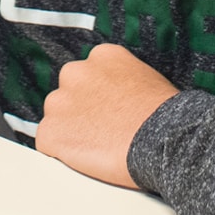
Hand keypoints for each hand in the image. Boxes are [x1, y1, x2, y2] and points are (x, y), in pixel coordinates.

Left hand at [35, 43, 177, 188]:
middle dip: (80, 112)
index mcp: (102, 56)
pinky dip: (62, 153)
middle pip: (68, 94)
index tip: (110, 112)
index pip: (88, 76)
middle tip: (103, 131)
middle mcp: (76, 72)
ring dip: (71, 131)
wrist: (163, 140)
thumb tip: (118, 98)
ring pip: (57, 118)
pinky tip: (86, 158)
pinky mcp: (52, 132)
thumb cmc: (166, 118)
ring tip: (98, 147)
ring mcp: (60, 102)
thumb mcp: (147, 81)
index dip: (98, 98)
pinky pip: (48, 143)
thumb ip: (122, 82)